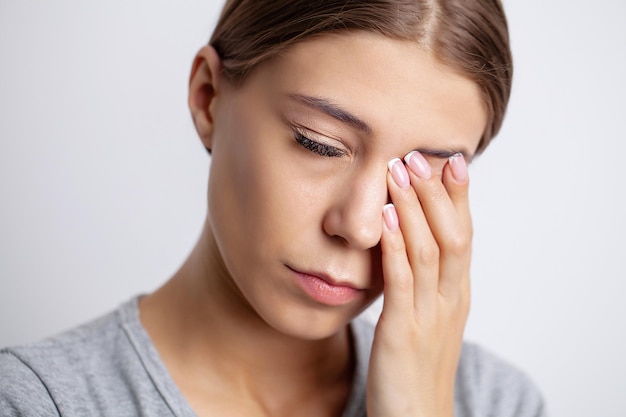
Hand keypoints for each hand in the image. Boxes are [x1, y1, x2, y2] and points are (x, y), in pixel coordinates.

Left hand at [366, 151, 471, 416]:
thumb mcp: (428, 318)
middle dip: (437, 193)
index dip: (458, 197)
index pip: (464, 235)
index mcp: (457, 295)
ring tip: (400, 172)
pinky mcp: (402, 332)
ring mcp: (429, 316)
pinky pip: (402, 282)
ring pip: (429, 251)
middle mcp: (450, 300)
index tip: (449, 159)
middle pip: (452, 235)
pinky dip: (394, 246)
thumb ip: (423, 281)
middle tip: (420, 155)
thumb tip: (407, 242)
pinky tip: (383, 219)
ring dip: (414, 208)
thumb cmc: (416, 368)